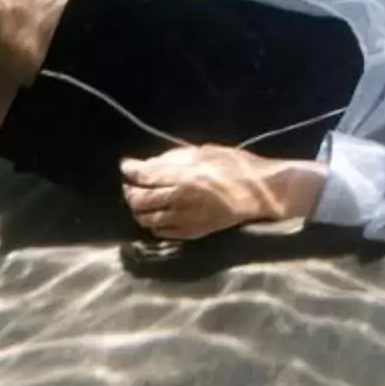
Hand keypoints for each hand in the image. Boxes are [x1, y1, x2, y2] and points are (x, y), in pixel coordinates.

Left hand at [120, 145, 320, 240]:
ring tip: (141, 199)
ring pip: (146, 219)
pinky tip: (157, 214)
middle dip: (129, 190)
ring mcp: (185, 220)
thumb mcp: (204, 152)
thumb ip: (173, 158)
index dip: (130, 170)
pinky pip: (161, 232)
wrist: (258, 192)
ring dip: (138, 209)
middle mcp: (180, 201)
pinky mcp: (191, 233)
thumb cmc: (234, 165)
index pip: (144, 176)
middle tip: (130, 182)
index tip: (125, 165)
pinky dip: (152, 224)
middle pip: (139, 200)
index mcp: (184, 177)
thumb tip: (147, 163)